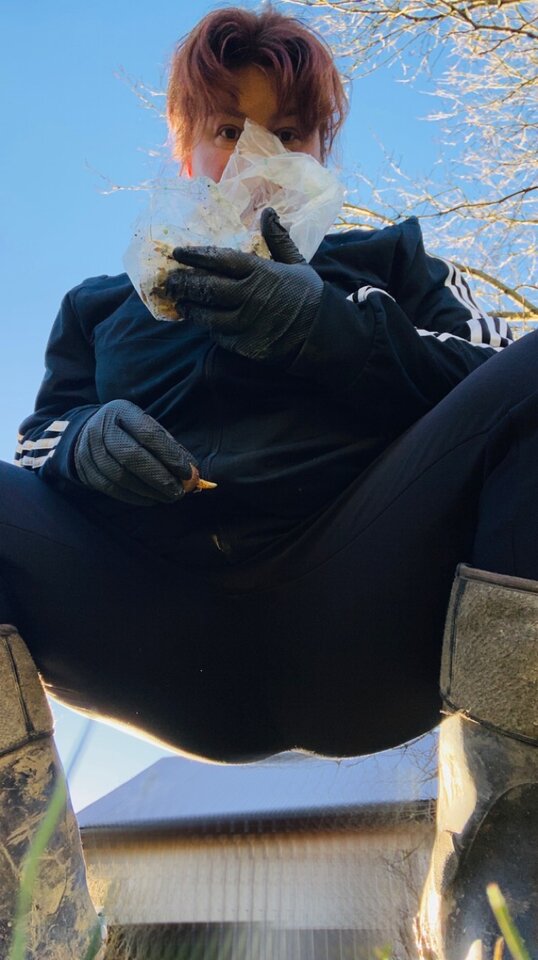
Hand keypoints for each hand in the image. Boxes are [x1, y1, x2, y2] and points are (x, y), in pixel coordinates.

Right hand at [74, 399, 197, 504]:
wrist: (86, 434)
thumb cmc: (128, 431)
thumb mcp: (146, 426)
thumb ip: (169, 446)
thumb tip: (193, 471)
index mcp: (122, 412)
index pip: (149, 434)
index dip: (170, 455)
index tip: (188, 473)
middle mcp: (102, 429)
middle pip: (132, 456)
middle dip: (160, 477)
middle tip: (179, 492)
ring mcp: (91, 450)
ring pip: (122, 476)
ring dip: (149, 491)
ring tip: (169, 497)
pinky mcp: (86, 471)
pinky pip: (112, 489)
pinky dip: (135, 497)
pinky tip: (152, 499)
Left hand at [166, 208, 323, 361]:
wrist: (323, 335)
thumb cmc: (309, 296)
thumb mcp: (296, 263)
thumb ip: (278, 239)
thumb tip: (268, 212)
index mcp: (261, 273)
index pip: (220, 260)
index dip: (196, 256)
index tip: (178, 253)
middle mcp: (250, 297)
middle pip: (207, 288)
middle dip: (184, 283)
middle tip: (169, 279)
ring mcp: (246, 324)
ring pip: (207, 315)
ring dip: (191, 307)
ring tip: (180, 301)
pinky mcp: (245, 345)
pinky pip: (218, 335)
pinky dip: (208, 326)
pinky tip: (200, 319)